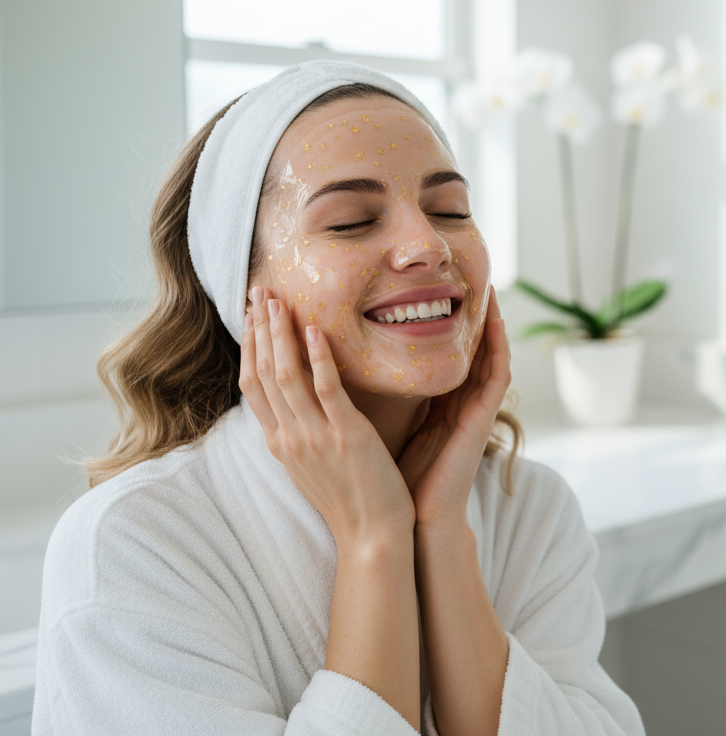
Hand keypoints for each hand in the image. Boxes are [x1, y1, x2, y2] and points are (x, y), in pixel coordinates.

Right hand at [239, 286, 415, 547]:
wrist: (372, 537)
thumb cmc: (351, 500)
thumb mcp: (314, 464)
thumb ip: (303, 432)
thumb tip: (298, 404)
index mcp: (281, 443)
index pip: (253, 386)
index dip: (249, 348)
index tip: (250, 316)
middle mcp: (290, 437)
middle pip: (262, 374)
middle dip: (258, 330)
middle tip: (258, 292)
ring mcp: (315, 437)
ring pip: (286, 376)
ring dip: (279, 335)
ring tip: (278, 301)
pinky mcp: (345, 437)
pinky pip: (326, 390)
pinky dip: (317, 358)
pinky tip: (315, 330)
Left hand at [397, 287, 510, 531]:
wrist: (414, 521)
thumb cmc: (396, 482)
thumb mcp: (383, 430)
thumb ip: (377, 402)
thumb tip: (342, 372)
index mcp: (435, 404)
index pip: (440, 352)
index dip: (439, 321)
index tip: (431, 289)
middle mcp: (458, 402)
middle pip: (467, 347)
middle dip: (466, 313)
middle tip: (465, 274)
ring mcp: (474, 410)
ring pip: (488, 354)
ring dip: (490, 321)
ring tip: (487, 286)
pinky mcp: (482, 419)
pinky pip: (497, 375)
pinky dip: (499, 347)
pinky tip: (495, 321)